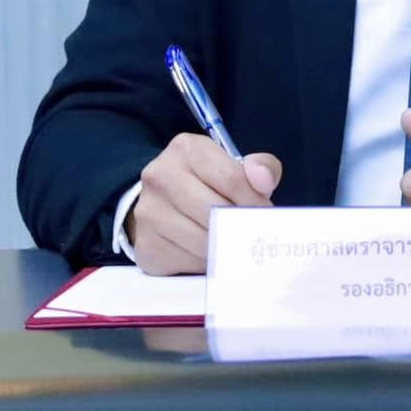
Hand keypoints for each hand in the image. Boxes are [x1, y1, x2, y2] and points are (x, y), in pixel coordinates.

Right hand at [127, 134, 281, 275]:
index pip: (231, 178)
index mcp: (186, 149)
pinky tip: (211, 251)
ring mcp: (148, 212)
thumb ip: (261, 167)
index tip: (264, 211)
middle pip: (215, 211)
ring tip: (233, 240)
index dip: (254, 200)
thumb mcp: (236, 164)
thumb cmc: (208, 182)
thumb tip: (263, 180)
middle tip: (253, 230)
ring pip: (203, 239)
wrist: (163, 203)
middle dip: (241, 224)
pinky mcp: (146, 245)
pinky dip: (207, 261)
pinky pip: (188, 261)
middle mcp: (159, 177)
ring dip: (225, 246)